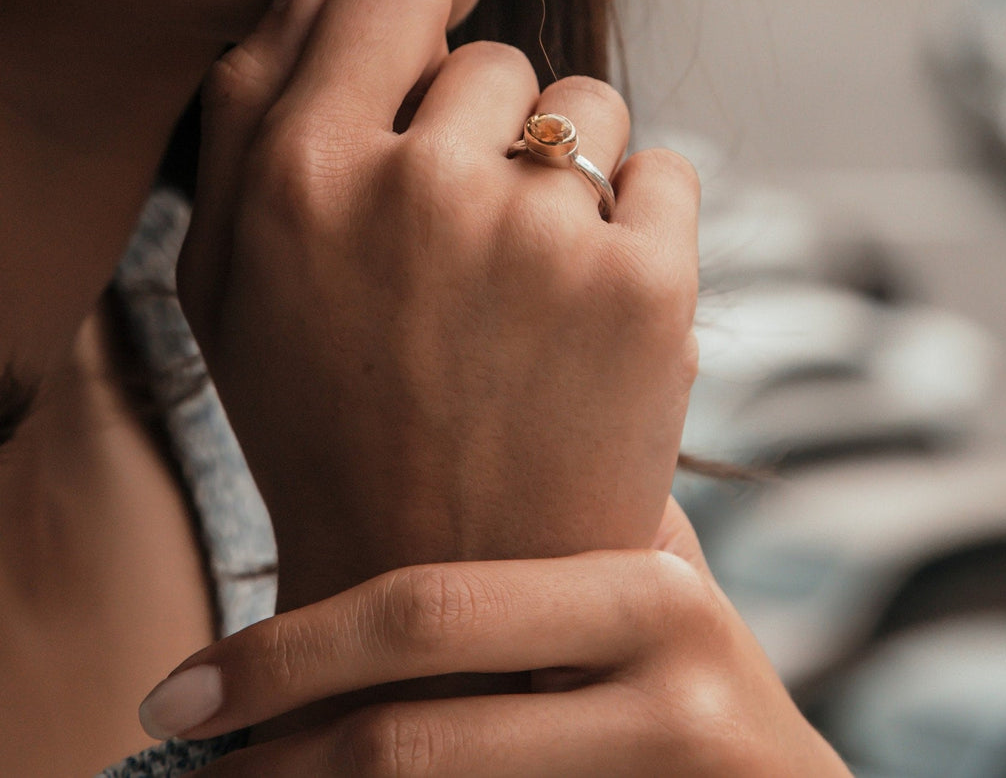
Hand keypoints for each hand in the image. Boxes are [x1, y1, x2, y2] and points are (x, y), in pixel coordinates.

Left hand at [137, 499, 851, 776]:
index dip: (287, 654)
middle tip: (177, 740)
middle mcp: (664, 666)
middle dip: (274, 737)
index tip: (187, 684)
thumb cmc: (688, 663)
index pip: (428, 607)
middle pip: (412, 722)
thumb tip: (446, 402)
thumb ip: (578, 501)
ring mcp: (669, 757)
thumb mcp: (651, 570)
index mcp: (644, 578)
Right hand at [178, 0, 699, 607]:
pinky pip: (669, 169)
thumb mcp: (230, 277)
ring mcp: (545, 238)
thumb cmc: (327, 422)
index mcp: (304, 176)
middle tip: (466, 245)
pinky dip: (642, 219)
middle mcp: (423, 189)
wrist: (450, 580)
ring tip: (530, 279)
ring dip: (567, 172)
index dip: (416, 26)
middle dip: (485, 131)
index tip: (422, 86)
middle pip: (498, 58)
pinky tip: (595, 300)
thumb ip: (251, 101)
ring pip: (589, 107)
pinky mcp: (648, 290)